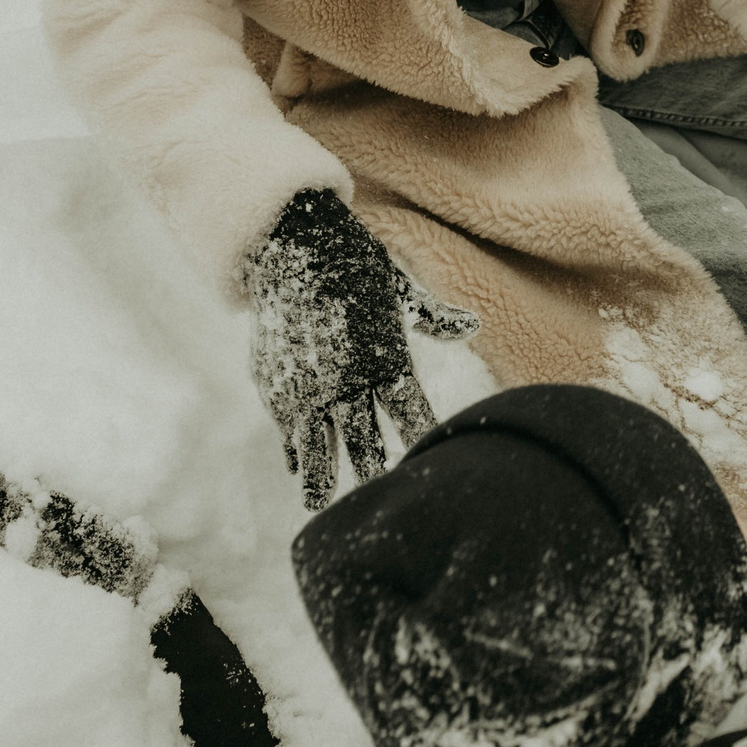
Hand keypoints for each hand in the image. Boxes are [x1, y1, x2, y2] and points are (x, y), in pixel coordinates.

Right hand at [242, 189, 480, 509]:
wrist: (289, 240)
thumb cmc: (352, 263)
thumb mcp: (396, 288)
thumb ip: (433, 315)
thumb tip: (474, 325)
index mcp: (384, 356)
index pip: (410, 413)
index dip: (421, 442)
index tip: (433, 466)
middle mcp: (345, 378)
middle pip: (364, 442)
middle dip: (373, 471)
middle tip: (383, 496)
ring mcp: (304, 383)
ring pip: (317, 446)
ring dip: (322, 477)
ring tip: (321, 505)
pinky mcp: (272, 381)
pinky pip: (285, 425)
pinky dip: (292, 447)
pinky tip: (297, 466)